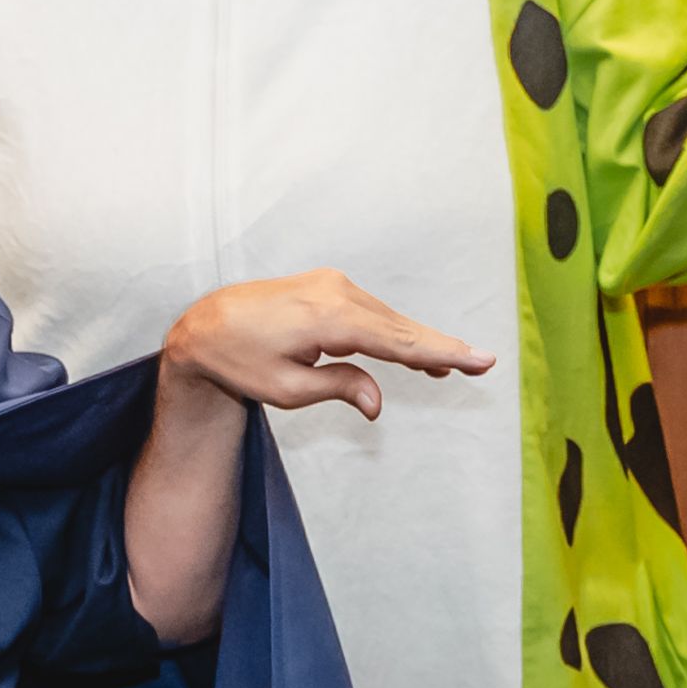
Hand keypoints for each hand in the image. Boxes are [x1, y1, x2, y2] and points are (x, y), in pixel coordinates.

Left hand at [158, 268, 496, 424]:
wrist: (204, 327)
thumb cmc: (239, 361)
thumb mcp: (286, 390)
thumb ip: (337, 389)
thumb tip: (377, 402)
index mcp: (328, 320)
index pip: (397, 343)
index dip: (440, 353)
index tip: (478, 360)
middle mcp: (334, 294)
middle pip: (400, 328)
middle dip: (439, 347)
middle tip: (482, 364)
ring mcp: (331, 285)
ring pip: (387, 320)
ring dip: (416, 343)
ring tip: (452, 366)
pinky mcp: (327, 286)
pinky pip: (371, 312)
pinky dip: (393, 330)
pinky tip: (413, 349)